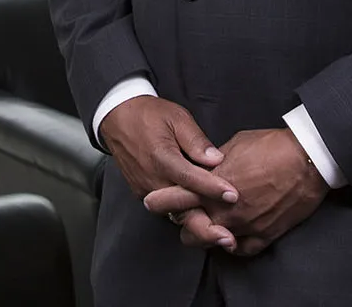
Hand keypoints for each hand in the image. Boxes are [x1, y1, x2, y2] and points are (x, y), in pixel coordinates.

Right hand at [101, 96, 239, 246]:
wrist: (118, 118)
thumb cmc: (148, 115)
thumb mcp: (177, 118)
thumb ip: (196, 141)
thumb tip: (216, 159)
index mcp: (161, 157)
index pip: (191, 179)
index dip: (213, 188)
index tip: (233, 195)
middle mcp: (152, 179)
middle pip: (181, 208)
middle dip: (205, 225)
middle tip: (228, 237)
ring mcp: (145, 189)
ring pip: (174, 213)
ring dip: (196, 223)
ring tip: (220, 233)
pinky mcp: (143, 194)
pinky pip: (166, 209)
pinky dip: (184, 214)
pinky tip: (202, 217)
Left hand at [145, 129, 327, 255]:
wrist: (307, 160)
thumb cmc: (271, 147)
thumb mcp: (234, 145)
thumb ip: (213, 163)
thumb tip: (205, 167)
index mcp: (211, 187)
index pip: (174, 200)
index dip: (161, 201)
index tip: (153, 200)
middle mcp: (223, 211)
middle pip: (189, 230)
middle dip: (183, 222)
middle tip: (185, 214)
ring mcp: (243, 226)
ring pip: (212, 243)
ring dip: (207, 234)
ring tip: (208, 224)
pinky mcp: (263, 235)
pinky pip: (240, 250)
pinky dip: (233, 244)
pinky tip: (231, 236)